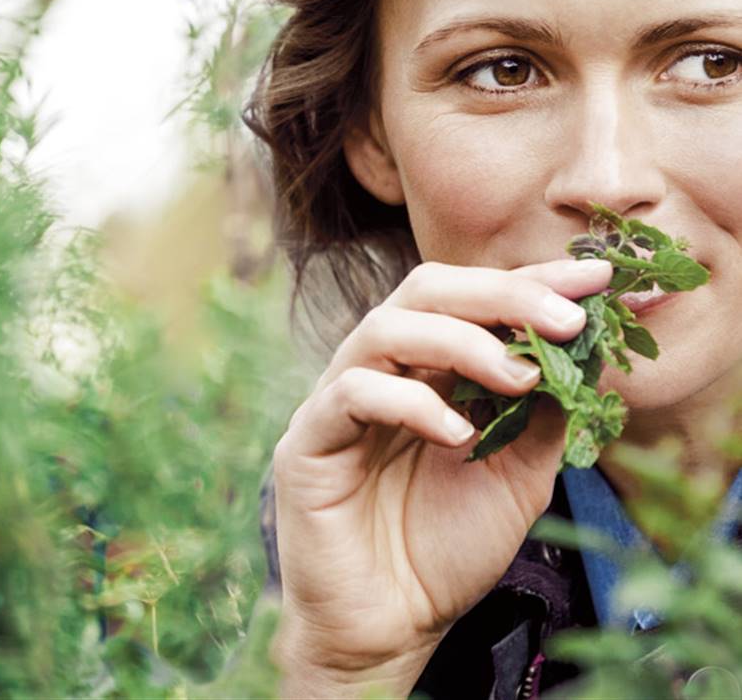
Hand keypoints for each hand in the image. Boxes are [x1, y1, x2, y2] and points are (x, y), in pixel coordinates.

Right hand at [270, 257, 612, 694]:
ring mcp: (338, 398)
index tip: (595, 279)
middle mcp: (382, 369)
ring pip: (385, 328)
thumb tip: (581, 352)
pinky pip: (352, 393)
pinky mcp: (308, 439)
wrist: (392, 625)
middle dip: (499, 295)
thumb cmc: (449, 547)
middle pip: (424, 292)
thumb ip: (540, 414)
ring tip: (519, 378)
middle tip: (564, 319)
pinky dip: (410, 402)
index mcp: (426, 369)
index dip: (531, 282)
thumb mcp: (518, 474)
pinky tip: (457, 435)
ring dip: (460, 341)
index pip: (473, 301)